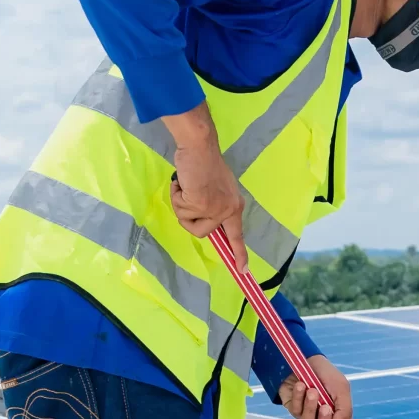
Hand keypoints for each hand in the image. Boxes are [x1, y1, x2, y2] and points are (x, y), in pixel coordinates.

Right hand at [164, 108, 241, 248]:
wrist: (199, 148)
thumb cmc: (205, 165)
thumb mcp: (217, 189)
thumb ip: (213, 205)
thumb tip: (206, 220)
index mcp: (234, 206)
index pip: (237, 235)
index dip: (239, 254)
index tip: (242, 270)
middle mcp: (227, 210)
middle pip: (201, 232)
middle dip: (188, 218)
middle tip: (187, 196)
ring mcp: (214, 209)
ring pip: (187, 222)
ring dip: (180, 204)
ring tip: (187, 186)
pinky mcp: (200, 204)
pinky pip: (179, 209)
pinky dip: (176, 195)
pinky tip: (183, 182)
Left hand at [279, 355, 351, 418]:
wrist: (304, 359)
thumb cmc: (326, 373)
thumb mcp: (342, 388)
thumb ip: (344, 411)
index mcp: (340, 414)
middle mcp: (325, 418)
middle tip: (326, 407)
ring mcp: (309, 414)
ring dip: (311, 406)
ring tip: (312, 390)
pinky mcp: (294, 409)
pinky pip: (296, 412)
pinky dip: (299, 398)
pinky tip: (300, 386)